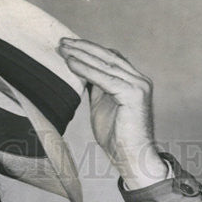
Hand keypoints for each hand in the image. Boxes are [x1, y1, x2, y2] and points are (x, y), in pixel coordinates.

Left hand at [58, 37, 167, 189]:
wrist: (132, 159)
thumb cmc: (117, 139)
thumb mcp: (102, 108)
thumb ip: (96, 90)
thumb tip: (81, 74)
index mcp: (133, 81)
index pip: (110, 58)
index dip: (89, 50)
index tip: (69, 45)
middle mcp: (139, 80)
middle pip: (108, 56)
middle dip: (83, 47)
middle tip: (62, 41)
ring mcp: (138, 85)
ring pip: (106, 63)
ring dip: (82, 54)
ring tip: (63, 49)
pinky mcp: (133, 94)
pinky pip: (105, 78)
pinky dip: (86, 70)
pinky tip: (71, 64)